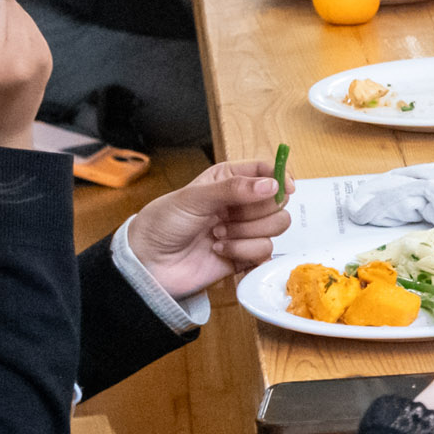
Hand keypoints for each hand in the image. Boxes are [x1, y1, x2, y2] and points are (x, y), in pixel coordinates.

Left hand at [119, 157, 293, 301]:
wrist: (149, 263)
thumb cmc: (163, 223)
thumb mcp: (195, 198)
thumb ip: (235, 189)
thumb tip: (271, 185)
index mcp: (229, 179)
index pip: (267, 170)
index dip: (280, 177)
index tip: (284, 187)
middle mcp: (240, 203)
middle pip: (278, 201)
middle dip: (256, 211)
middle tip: (228, 216)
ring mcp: (244, 229)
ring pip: (276, 226)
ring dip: (247, 232)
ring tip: (218, 234)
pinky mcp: (245, 254)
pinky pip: (265, 251)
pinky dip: (243, 251)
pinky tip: (220, 249)